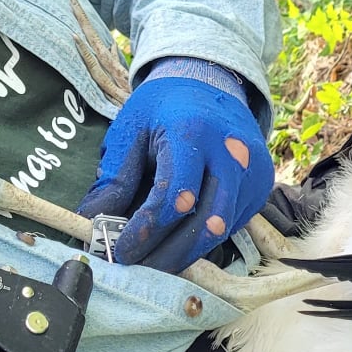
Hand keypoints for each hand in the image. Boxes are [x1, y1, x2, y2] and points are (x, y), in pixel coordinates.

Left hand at [77, 71, 272, 271]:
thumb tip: (90, 222)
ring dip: (185, 254)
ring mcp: (252, 171)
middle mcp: (231, 153)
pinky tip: (178, 241)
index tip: (120, 250)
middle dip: (167, 254)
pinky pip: (232, 224)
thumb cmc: (163, 108)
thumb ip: (114, 178)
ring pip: (220, 230)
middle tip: (136, 267)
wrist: (210, 83)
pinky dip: (203, 239)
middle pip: (204, 223)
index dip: (145, 231)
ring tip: (153, 262)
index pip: (173, 197)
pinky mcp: (261, 186)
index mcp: (193, 133)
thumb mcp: (130, 130)